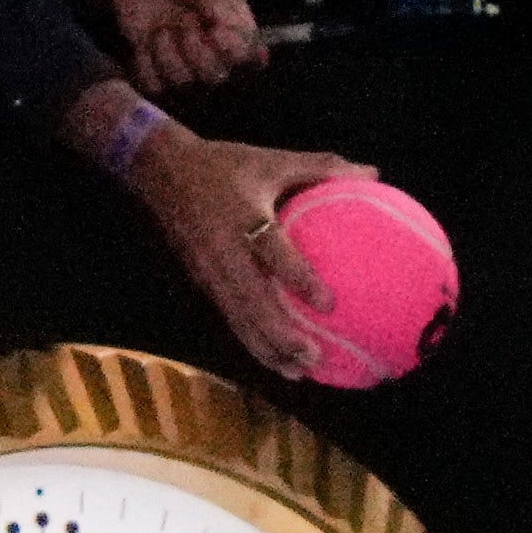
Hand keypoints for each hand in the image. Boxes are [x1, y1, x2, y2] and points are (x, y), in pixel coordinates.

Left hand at [114, 0, 268, 97]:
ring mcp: (179, 56)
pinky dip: (147, 68)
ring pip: (183, 82)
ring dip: (169, 57)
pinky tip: (145, 44)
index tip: (217, 33)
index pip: (250, 58)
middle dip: (199, 56)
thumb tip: (229, 35)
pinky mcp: (150, 60)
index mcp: (229, 28)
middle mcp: (209, 47)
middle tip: (185, 25)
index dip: (235, 53)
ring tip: (160, 31)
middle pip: (216, 77)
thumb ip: (224, 9)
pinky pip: (154, 84)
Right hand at [127, 125, 380, 380]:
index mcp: (243, 216)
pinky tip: (277, 361)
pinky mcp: (201, 281)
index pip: (272, 252)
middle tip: (315, 356)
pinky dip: (252, 342)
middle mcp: (224, 249)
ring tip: (298, 373)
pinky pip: (229, 317)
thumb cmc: (223, 164)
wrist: (158, 168)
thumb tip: (372, 171)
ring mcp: (208, 269)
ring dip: (267, 348)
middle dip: (281, 334)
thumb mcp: (270, 159)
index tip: (329, 303)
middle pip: (251, 301)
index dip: (299, 279)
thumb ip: (320, 166)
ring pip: (238, 318)